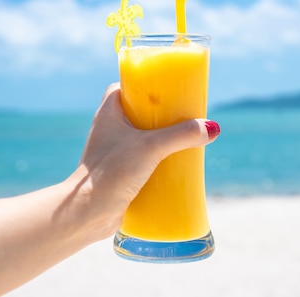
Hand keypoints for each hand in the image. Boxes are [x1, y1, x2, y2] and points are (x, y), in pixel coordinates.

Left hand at [73, 83, 219, 238]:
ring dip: (162, 139)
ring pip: (142, 138)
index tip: (168, 88)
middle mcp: (109, 130)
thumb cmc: (111, 172)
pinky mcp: (120, 174)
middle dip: (161, 115)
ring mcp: (114, 153)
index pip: (125, 88)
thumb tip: (212, 128)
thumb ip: (181, 135)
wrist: (87, 213)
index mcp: (108, 114)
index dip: (145, 85)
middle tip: (185, 114)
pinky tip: (177, 165)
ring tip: (186, 139)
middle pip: (139, 113)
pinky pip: (143, 160)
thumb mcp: (151, 147)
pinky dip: (158, 160)